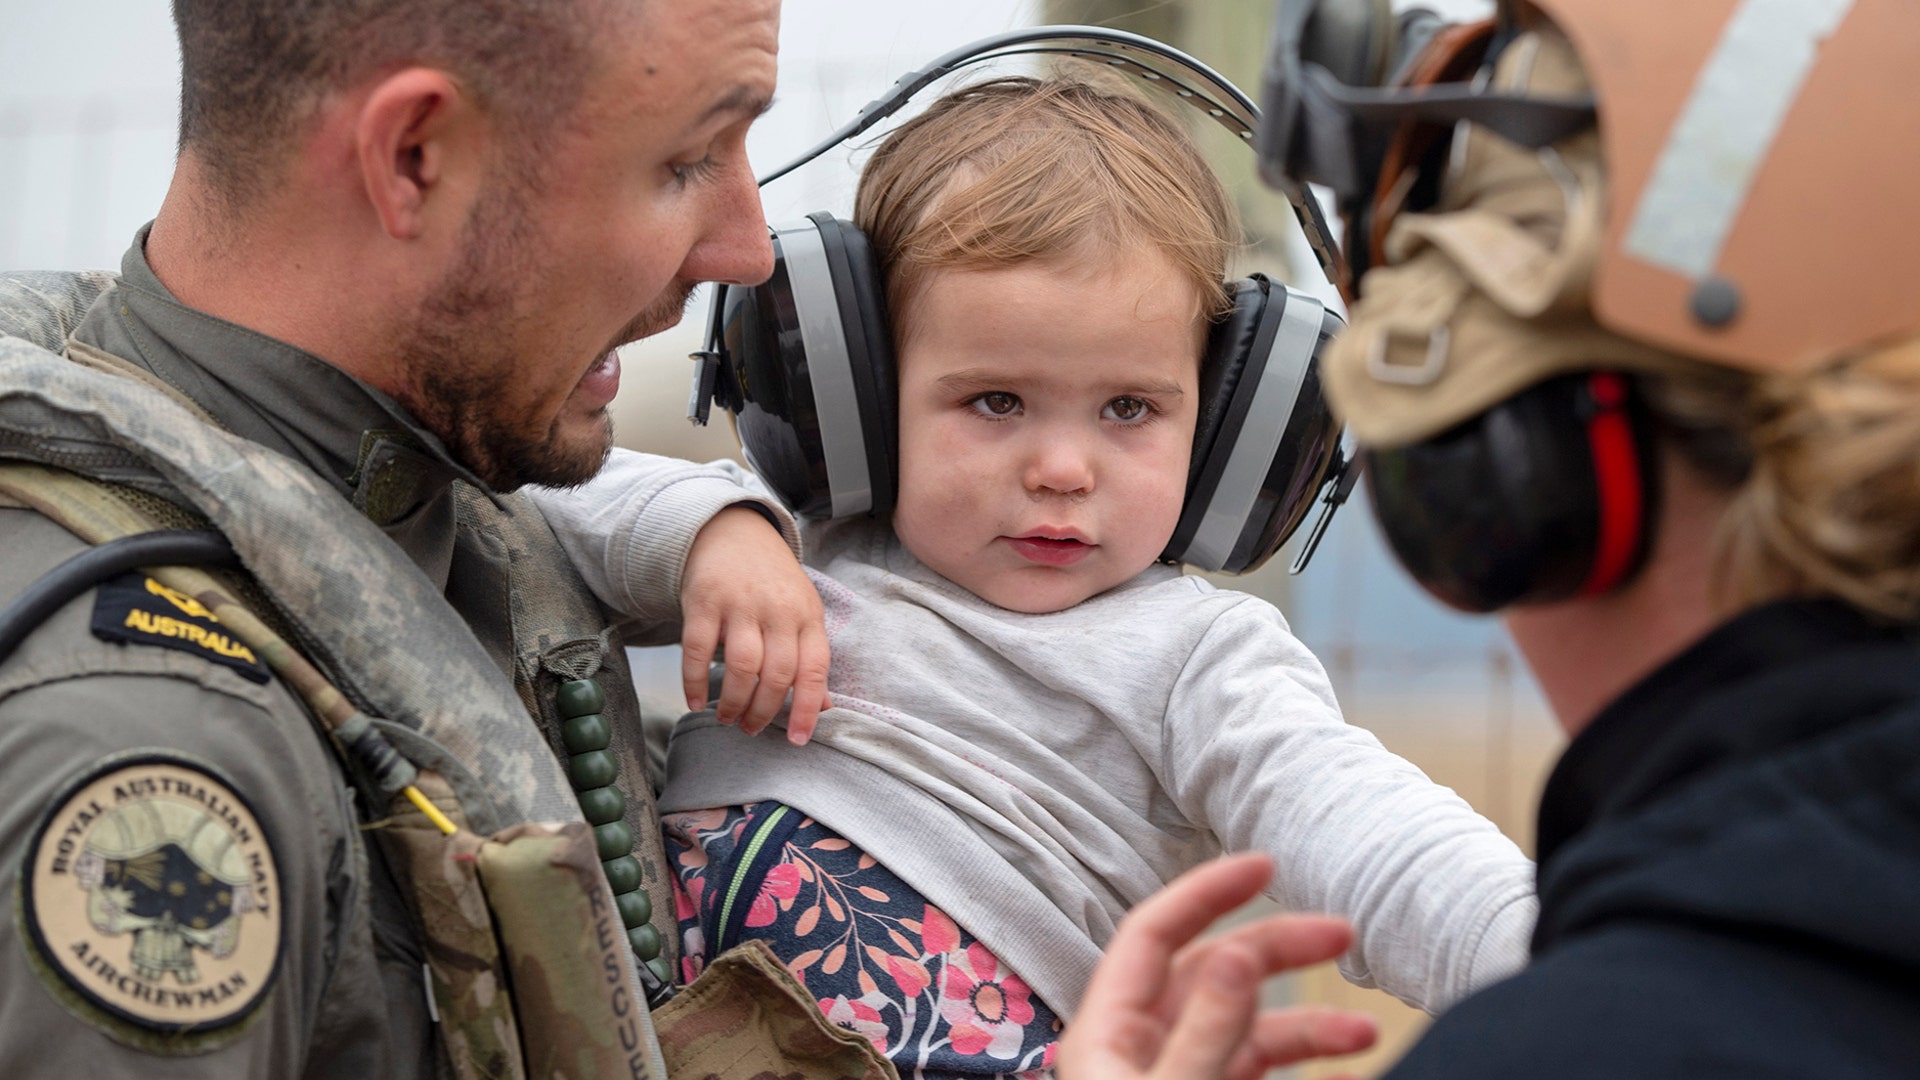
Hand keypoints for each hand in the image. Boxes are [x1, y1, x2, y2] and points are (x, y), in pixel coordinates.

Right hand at [678, 505, 829, 742]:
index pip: (815, 670)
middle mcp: (779, 609)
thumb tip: (825, 706)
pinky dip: (694, 681)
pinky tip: (694, 701)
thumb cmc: (773, 582)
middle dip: (764, 711)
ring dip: (733, 701)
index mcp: (809, 616)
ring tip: (726, 718)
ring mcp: (741, 603)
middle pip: (777, 673)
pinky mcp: (704, 599)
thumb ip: (810, 658)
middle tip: (750, 729)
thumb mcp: (802, 612)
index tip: (798, 740)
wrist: (734, 529)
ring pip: (742, 665)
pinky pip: (697, 648)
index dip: (809, 709)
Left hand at [1059, 853, 1377, 1079]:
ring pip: (1250, 1032)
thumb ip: (1202, 1030)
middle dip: (1279, 950)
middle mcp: (1142, 1050)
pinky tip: (1349, 1074)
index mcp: (1108, 1033)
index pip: (1155, 933)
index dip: (1208, 890)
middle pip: (1215, 974)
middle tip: (1342, 934)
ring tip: (1365, 1032)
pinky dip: (1308, 1071)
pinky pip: (1263, 1077)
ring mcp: (1178, 1077)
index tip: (1266, 863)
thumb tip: (1237, 952)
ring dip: (1310, 1026)